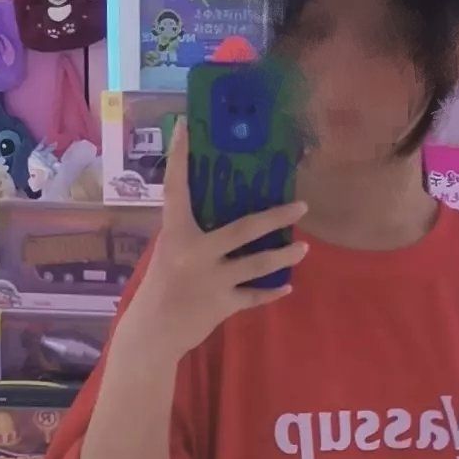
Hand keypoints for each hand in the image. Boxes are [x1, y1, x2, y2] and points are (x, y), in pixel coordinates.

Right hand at [124, 117, 307, 364]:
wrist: (153, 333)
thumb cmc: (160, 288)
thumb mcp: (168, 252)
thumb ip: (190, 234)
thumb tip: (219, 211)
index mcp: (175, 234)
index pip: (177, 188)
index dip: (180, 156)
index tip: (186, 125)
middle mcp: (194, 254)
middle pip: (243, 229)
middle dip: (276, 217)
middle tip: (302, 205)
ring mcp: (211, 280)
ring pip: (257, 264)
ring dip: (284, 256)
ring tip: (305, 249)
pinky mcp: (222, 305)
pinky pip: (254, 296)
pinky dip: (271, 292)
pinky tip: (287, 285)